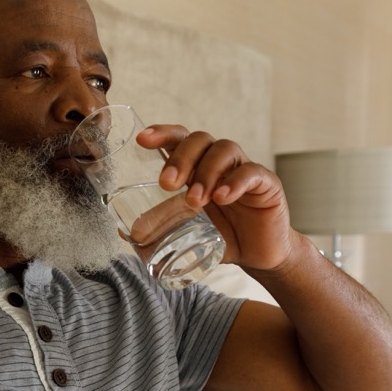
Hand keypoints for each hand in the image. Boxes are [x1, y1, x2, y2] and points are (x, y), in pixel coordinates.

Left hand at [137, 125, 295, 271]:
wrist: (257, 257)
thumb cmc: (220, 238)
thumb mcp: (186, 233)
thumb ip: (159, 228)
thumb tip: (124, 231)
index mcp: (198, 166)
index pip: (180, 139)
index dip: (162, 133)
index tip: (142, 140)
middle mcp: (219, 162)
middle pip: (200, 139)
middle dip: (180, 157)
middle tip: (167, 183)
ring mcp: (243, 169)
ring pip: (224, 150)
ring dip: (205, 172)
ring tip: (195, 201)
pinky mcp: (267, 184)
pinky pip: (252, 172)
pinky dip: (235, 182)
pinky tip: (223, 197)